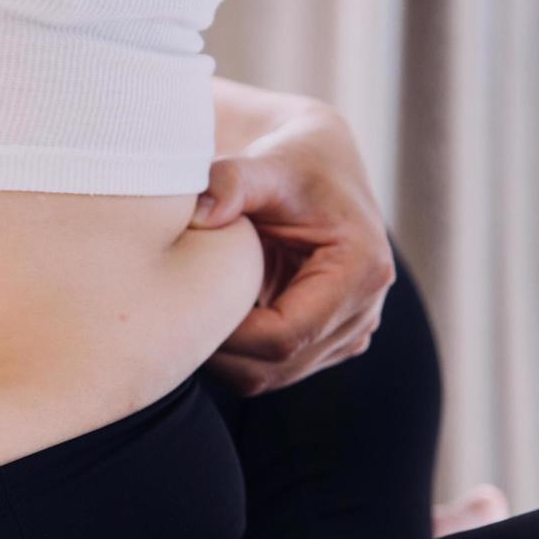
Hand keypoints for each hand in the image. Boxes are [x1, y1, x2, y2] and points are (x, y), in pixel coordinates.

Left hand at [192, 84, 393, 395]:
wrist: (317, 165)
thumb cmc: (293, 162)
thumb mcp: (265, 164)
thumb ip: (232, 182)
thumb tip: (200, 215)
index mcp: (362, 270)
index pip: (285, 338)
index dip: (227, 334)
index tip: (182, 304)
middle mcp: (365, 310)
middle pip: (278, 368)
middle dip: (220, 349)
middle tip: (173, 311)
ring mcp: (350, 332)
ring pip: (271, 376)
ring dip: (225, 354)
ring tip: (193, 306)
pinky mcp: (329, 342)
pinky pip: (273, 370)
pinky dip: (237, 353)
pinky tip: (214, 312)